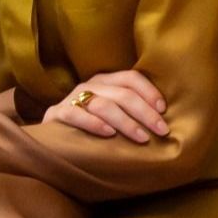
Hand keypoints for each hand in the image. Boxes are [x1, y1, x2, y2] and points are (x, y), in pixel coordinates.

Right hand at [42, 70, 169, 143]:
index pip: (132, 78)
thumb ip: (131, 110)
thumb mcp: (113, 113)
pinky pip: (77, 115)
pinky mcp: (57, 114)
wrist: (53, 139)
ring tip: (142, 137)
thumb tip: (163, 120)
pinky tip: (110, 134)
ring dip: (126, 122)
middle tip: (162, 130)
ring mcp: (72, 98)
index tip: (164, 111)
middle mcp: (90, 85)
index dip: (150, 92)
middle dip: (146, 113)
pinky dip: (95, 124)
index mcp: (106, 81)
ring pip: (104, 105)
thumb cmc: (92, 127)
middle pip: (123, 94)